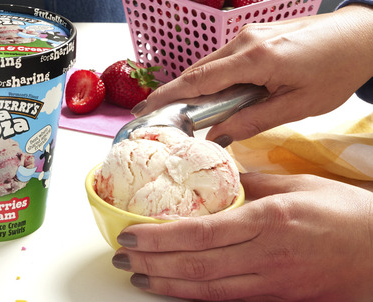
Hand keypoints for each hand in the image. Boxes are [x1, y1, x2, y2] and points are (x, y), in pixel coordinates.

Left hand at [112, 172, 372, 300]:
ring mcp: (272, 283)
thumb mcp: (298, 185)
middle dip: (153, 262)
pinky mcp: (278, 298)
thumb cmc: (347, 214)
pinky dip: (196, 296)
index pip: (202, 232)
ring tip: (137, 276)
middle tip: (122, 256)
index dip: (162, 236)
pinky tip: (174, 289)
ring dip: (167, 283)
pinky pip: (229, 299)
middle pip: (197, 265)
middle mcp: (267, 256)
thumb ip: (252, 184)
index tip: (133, 233)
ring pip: (208, 289)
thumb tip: (216, 179)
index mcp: (269, 221)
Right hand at [134, 5, 372, 143]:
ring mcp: (248, 33)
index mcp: (254, 58)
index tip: (142, 111)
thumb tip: (216, 136)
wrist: (361, 36)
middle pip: (196, 71)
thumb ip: (253, 121)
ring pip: (208, 64)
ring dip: (194, 87)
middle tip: (156, 118)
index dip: (167, 96)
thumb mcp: (298, 106)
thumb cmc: (335, 71)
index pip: (198, 80)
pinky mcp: (254, 33)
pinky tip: (215, 95)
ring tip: (183, 113)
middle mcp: (244, 40)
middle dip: (173, 94)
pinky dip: (211, 78)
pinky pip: (222, 58)